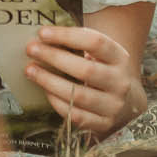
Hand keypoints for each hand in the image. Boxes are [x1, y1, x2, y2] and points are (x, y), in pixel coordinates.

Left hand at [25, 24, 147, 137]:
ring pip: (79, 95)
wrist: (126, 103)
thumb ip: (78, 45)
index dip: (68, 36)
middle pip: (86, 70)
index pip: (95, 42)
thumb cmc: (103, 71)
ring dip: (50, 81)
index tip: (43, 33)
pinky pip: (76, 115)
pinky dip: (57, 102)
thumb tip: (42, 38)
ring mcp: (113, 105)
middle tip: (31, 49)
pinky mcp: (103, 124)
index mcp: (120, 58)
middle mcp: (120, 82)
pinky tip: (45, 90)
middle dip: (54, 58)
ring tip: (30, 70)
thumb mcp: (100, 55)